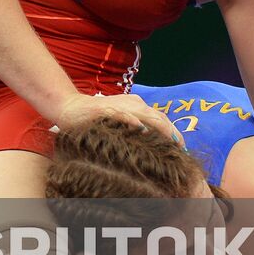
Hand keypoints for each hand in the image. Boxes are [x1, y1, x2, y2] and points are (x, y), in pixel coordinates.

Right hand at [56, 92, 182, 144]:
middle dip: (172, 134)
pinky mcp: (104, 109)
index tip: (183, 150)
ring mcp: (119, 105)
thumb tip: (154, 147)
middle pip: (159, 117)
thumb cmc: (96, 118)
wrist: (70, 107)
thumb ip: (136, 130)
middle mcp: (132, 103)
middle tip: (180, 151)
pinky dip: (132, 120)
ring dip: (159, 128)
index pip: (162, 119)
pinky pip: (122, 114)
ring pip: (146, 115)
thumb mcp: (121, 122)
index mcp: (138, 106)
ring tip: (170, 142)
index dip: (175, 134)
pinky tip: (140, 128)